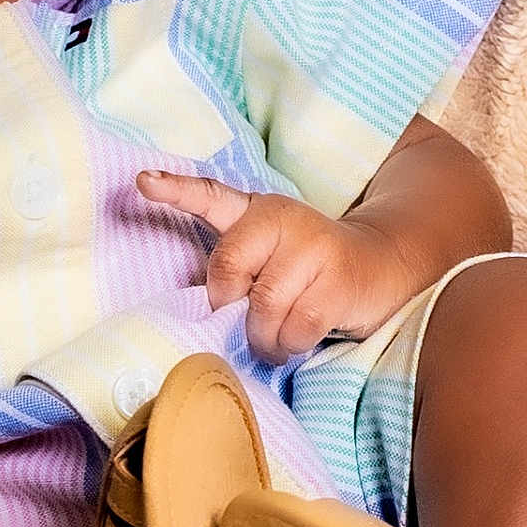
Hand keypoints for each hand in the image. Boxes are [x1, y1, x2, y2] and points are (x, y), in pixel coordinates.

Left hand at [137, 170, 414, 363]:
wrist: (383, 264)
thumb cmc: (309, 271)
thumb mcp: (269, 256)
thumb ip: (236, 269)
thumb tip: (211, 312)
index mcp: (256, 211)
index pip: (210, 196)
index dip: (175, 189)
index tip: (143, 182)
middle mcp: (283, 219)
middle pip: (229, 270)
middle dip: (231, 308)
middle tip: (248, 319)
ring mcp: (313, 247)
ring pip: (263, 309)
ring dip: (265, 337)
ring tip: (279, 334)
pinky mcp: (338, 280)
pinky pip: (295, 328)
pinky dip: (292, 344)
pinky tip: (301, 336)